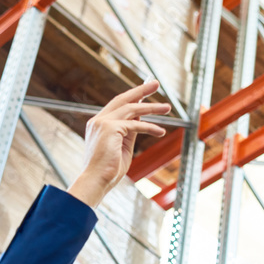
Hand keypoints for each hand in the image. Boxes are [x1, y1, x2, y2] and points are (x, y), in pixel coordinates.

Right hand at [67, 80, 170, 207]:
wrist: (95, 181)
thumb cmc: (108, 171)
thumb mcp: (122, 147)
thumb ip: (129, 133)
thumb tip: (140, 121)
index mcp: (99, 124)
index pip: (118, 106)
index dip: (133, 98)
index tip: (145, 92)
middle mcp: (99, 120)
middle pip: (123, 99)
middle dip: (140, 90)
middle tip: (155, 82)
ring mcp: (103, 123)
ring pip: (131, 109)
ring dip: (151, 107)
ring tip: (167, 107)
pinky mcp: (110, 129)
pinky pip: (135, 125)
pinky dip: (150, 127)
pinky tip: (161, 131)